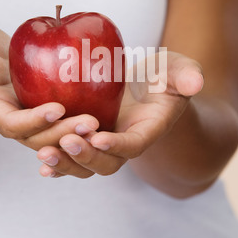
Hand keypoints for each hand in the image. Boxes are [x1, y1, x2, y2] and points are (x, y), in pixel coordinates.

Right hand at [0, 25, 98, 148]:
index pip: (13, 123)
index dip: (34, 120)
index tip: (57, 107)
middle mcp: (13, 121)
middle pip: (38, 138)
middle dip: (63, 134)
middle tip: (89, 123)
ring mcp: (31, 121)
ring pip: (53, 138)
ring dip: (75, 136)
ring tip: (98, 126)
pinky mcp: (46, 116)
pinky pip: (62, 127)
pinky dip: (79, 128)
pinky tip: (102, 120)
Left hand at [37, 51, 203, 177]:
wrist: (147, 87)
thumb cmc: (163, 77)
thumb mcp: (178, 70)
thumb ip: (187, 76)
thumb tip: (195, 82)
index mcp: (148, 130)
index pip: (134, 145)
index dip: (118, 145)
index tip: (99, 138)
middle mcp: (126, 143)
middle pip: (107, 163)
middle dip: (86, 157)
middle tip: (65, 142)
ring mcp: (106, 144)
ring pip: (86, 166)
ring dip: (66, 163)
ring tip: (43, 153)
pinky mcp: (89, 140)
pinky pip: (74, 159)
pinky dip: (59, 166)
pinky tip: (42, 167)